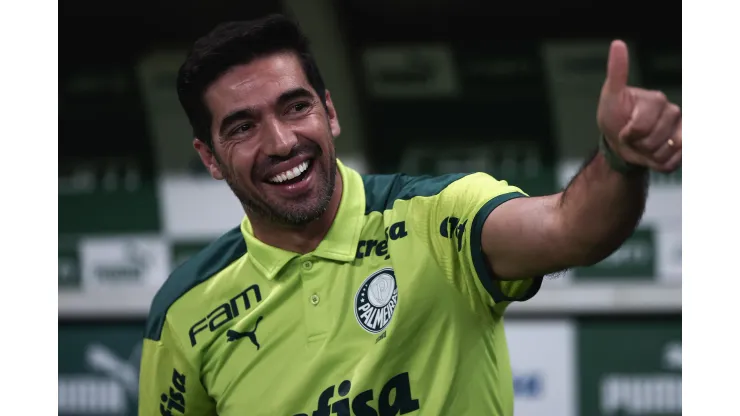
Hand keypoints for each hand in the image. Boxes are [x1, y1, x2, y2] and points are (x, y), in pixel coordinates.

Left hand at [597, 40, 681, 172]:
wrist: (619, 142)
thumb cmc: (614, 117)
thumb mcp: (610, 96)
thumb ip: (617, 72)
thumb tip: (618, 43)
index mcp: (656, 100)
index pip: (641, 126)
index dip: (627, 134)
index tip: (622, 128)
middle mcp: (672, 112)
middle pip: (653, 141)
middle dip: (636, 145)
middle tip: (631, 137)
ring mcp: (679, 129)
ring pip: (663, 153)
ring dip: (646, 155)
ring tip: (641, 145)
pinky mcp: (683, 146)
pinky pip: (673, 162)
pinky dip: (658, 164)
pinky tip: (652, 155)